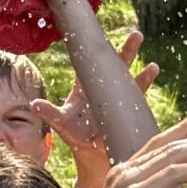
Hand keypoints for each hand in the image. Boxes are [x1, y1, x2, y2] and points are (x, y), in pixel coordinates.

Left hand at [34, 29, 158, 187]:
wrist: (94, 154)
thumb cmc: (76, 136)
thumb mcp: (62, 124)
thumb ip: (49, 113)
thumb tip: (33, 103)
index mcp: (84, 88)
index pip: (87, 64)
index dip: (90, 49)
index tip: (94, 34)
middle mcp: (102, 88)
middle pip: (113, 65)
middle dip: (125, 50)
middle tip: (135, 35)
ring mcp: (117, 97)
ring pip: (129, 75)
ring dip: (138, 63)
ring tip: (148, 53)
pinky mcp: (128, 107)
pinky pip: (139, 92)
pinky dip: (145, 79)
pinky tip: (153, 68)